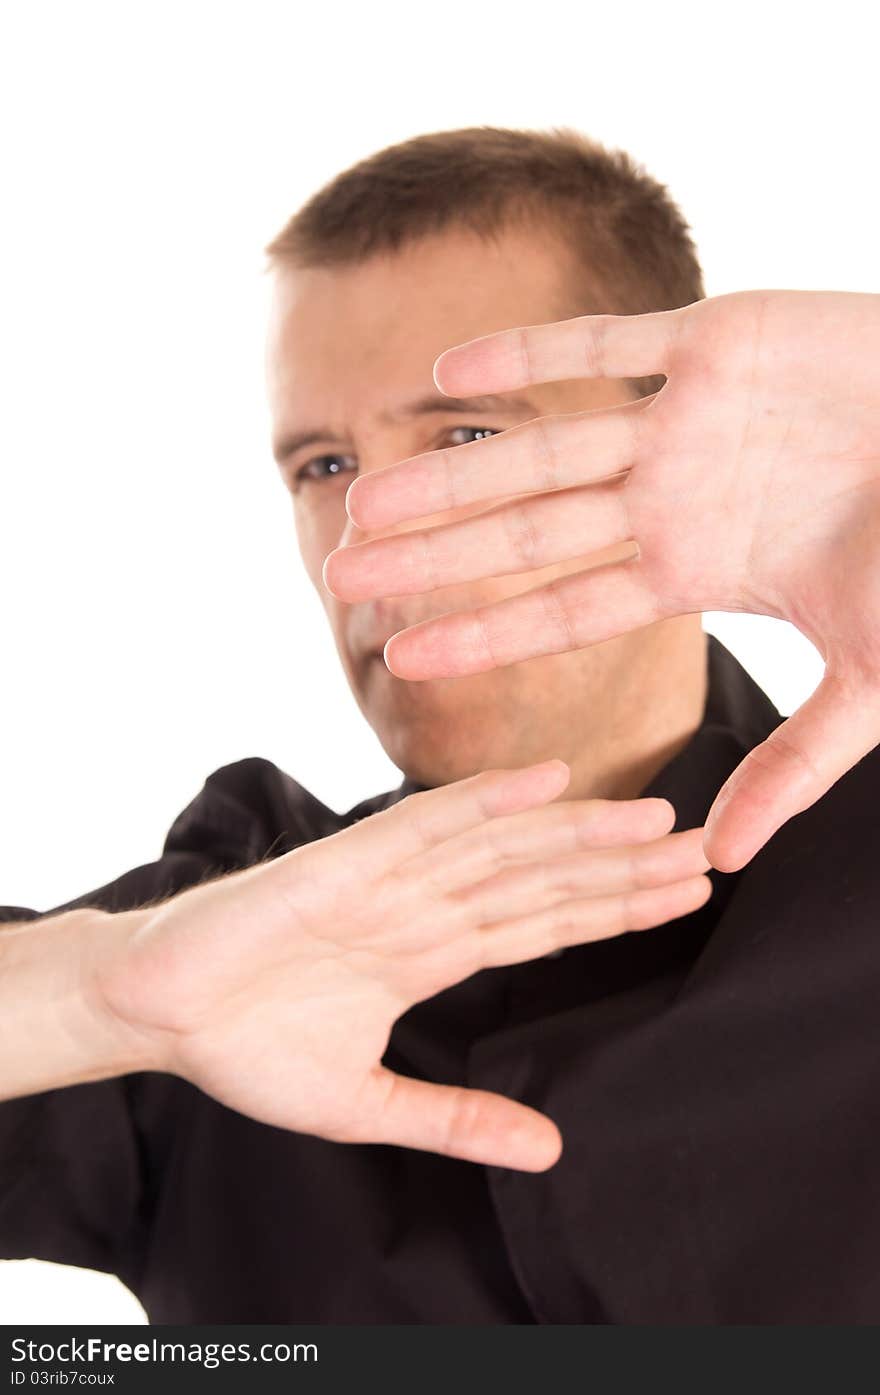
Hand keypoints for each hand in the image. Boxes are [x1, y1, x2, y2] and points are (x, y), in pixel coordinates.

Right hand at [95, 761, 711, 1170]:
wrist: (157, 1013)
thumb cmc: (247, 1048)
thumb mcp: (367, 1105)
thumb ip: (457, 1116)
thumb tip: (550, 1151)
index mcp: (430, 953)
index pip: (543, 924)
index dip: (615, 911)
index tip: (686, 897)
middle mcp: (423, 907)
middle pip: (541, 881)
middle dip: (622, 870)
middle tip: (704, 849)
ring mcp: (388, 881)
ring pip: (502, 849)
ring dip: (578, 833)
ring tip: (655, 820)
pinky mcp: (344, 864)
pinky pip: (426, 826)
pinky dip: (485, 802)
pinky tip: (546, 782)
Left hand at [324, 289, 879, 872]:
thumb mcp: (869, 679)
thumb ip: (794, 763)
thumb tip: (721, 864)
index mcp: (693, 568)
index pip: (565, 608)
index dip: (485, 630)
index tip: (401, 653)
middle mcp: (672, 497)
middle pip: (528, 532)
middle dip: (437, 554)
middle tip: (341, 574)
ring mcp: (685, 421)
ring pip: (546, 447)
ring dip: (456, 471)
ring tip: (367, 496)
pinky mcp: (715, 339)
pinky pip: (609, 342)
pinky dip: (534, 352)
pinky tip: (450, 372)